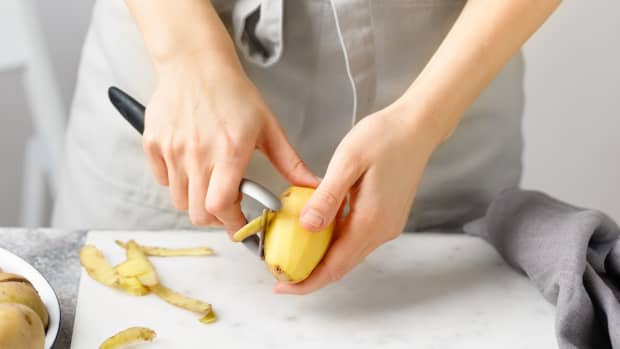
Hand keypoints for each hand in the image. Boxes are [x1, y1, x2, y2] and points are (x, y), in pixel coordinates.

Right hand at [143, 54, 317, 232]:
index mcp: (229, 151)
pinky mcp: (153, 144)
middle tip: (227, 206)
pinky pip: (162, 180)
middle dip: (216, 218)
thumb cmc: (233, 93)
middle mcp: (197, 153)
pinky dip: (176, 182)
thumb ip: (290, 162)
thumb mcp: (268, 127)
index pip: (222, 206)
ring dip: (196, 201)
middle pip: (198, 213)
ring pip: (179, 201)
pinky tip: (191, 166)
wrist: (195, 64)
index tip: (241, 227)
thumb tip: (313, 186)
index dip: (232, 224)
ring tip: (210, 182)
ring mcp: (172, 149)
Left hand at [274, 102, 441, 293]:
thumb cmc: (384, 137)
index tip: (282, 286)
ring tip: (295, 254)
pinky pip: (358, 238)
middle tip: (281, 273)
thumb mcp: (348, 162)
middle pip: (342, 266)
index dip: (307, 281)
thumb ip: (327, 197)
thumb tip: (307, 227)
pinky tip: (319, 232)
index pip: (335, 266)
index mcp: (371, 221)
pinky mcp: (388, 216)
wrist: (418, 126)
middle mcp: (382, 230)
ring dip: (323, 260)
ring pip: (350, 253)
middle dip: (311, 276)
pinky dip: (336, 243)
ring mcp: (388, 224)